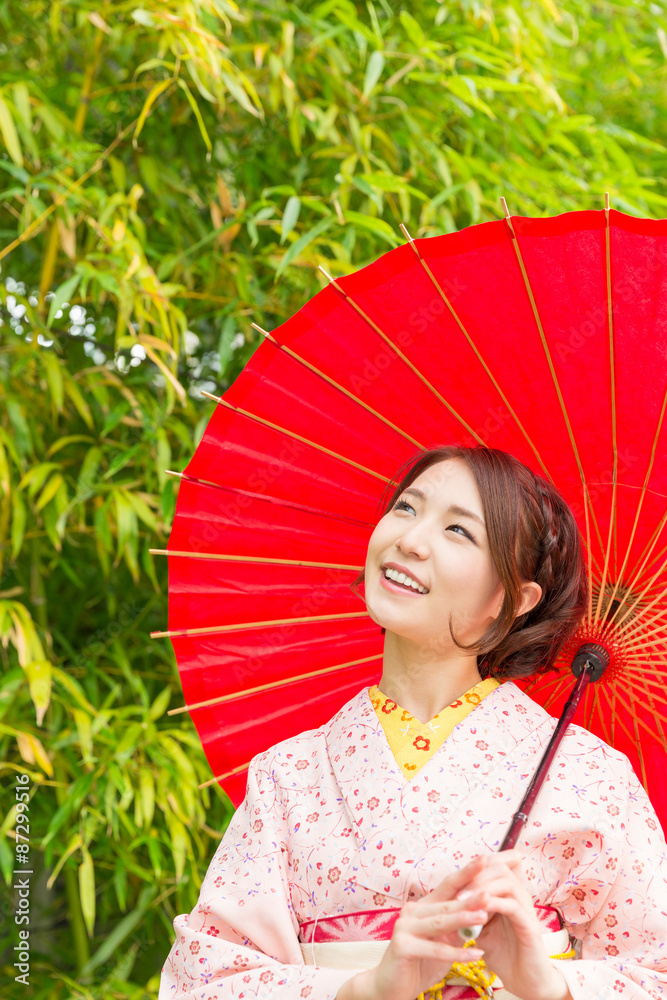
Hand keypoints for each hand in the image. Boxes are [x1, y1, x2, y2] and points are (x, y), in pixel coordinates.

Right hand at [335, 855, 489, 999]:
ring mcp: (405, 927)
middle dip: (469, 898)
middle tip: (490, 891)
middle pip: (446, 903)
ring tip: (484, 916)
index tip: (486, 860)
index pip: (448, 886)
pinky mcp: (402, 946)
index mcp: (423, 906)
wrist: (390, 986)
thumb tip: (484, 913)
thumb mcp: (443, 941)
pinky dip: (458, 953)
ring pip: (440, 923)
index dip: (466, 873)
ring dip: (463, 920)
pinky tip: (477, 954)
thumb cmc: (419, 962)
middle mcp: (412, 912)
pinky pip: (435, 949)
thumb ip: (459, 928)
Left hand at [460, 849, 571, 999]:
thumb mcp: (481, 927)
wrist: (524, 982)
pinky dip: (494, 904)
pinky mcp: (530, 926)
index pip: (494, 865)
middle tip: (457, 890)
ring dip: (482, 887)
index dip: (475, 866)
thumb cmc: (502, 953)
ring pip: (507, 882)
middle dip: (476, 874)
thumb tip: (451, 897)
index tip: (455, 879)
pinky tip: (478, 909)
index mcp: (508, 894)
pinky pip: (513, 906)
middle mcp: (520, 897)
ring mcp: (527, 910)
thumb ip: (472, 910)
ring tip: (462, 899)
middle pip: (500, 867)